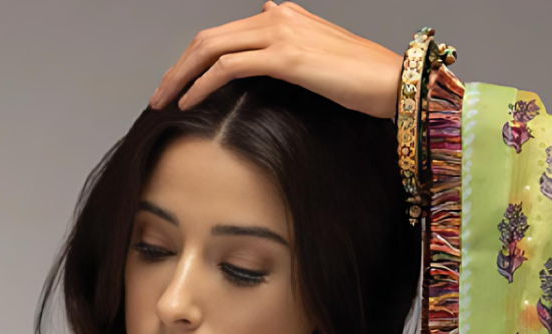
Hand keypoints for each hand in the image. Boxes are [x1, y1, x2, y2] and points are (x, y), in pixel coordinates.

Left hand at [148, 2, 402, 121]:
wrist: (394, 82)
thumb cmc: (363, 81)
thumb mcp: (321, 60)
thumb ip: (291, 47)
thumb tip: (269, 34)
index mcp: (282, 15)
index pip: (224, 33)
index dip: (193, 58)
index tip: (176, 84)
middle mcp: (276, 15)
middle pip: (209, 37)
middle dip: (177, 67)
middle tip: (158, 95)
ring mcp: (280, 32)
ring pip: (212, 48)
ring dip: (181, 76)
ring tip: (164, 100)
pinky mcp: (285, 56)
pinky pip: (229, 66)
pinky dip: (203, 83)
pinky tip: (189, 101)